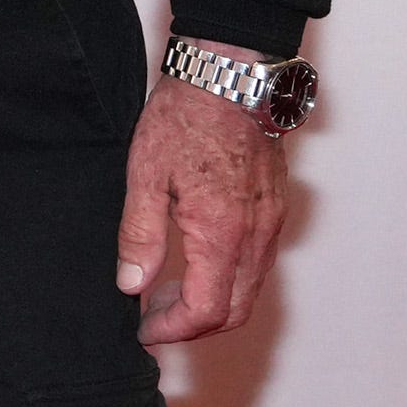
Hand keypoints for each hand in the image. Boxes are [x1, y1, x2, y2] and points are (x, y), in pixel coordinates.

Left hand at [117, 67, 290, 343]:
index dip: (174, 330)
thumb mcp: (145, 174)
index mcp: (223, 232)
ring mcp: (271, 223)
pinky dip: (229, 279)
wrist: (230, 76)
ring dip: (212, 303)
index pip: (207, 310)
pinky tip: (196, 262)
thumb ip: (141, 235)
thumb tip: (132, 285)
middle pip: (235, 310)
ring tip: (167, 291)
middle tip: (152, 318)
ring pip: (250, 289)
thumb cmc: (186, 117)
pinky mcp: (274, 209)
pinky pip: (258, 264)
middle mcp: (256, 235)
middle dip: (193, 325)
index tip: (144, 330)